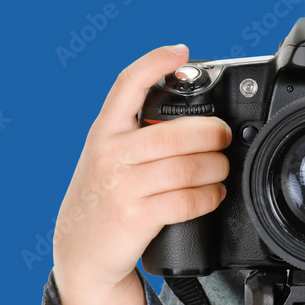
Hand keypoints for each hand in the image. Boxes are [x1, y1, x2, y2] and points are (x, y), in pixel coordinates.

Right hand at [53, 44, 231, 292]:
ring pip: (187, 167)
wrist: (81, 253)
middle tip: (223, 137)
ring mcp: (121, 187)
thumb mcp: (107, 156)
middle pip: (176, 133)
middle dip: (213, 133)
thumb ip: (137, 134)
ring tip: (221, 169)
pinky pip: (186, 200)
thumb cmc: (105, 197)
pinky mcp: (135, 217)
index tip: (180, 52)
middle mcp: (110, 154)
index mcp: (105, 131)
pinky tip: (212, 194)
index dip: (154, 62)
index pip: (127, 85)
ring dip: (216, 168)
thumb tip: (193, 116)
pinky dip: (209, 196)